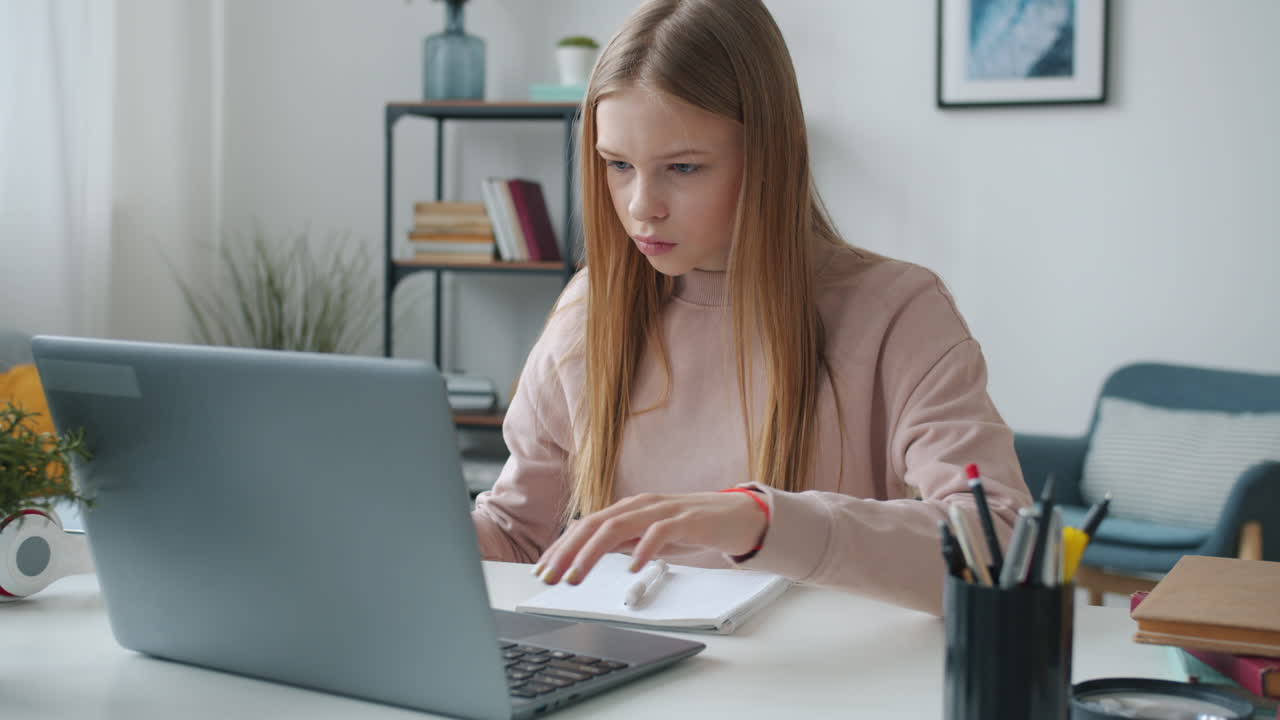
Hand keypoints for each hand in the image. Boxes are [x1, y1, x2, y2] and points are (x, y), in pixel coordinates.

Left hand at [532, 490, 767, 584]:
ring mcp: (663, 510)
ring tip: (577, 576)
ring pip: (618, 526)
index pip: (586, 526)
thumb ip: (622, 541)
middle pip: (595, 525)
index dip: (561, 547)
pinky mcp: (687, 520)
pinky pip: (660, 531)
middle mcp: (641, 505)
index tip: (543, 570)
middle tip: (549, 577)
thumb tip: (588, 551)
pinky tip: (632, 565)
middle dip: (567, 552)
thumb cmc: (692, 528)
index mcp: (629, 510)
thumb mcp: (649, 537)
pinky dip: (643, 548)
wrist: (740, 517)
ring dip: (592, 552)